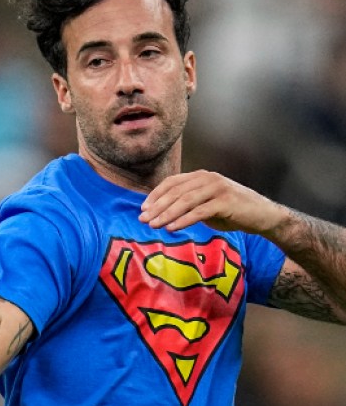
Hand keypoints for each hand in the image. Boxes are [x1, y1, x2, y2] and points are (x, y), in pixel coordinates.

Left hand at [139, 170, 289, 235]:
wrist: (263, 216)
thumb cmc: (232, 211)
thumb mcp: (205, 204)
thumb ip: (187, 204)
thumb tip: (160, 213)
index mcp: (201, 176)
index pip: (172, 182)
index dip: (155, 195)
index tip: (143, 210)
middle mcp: (208, 178)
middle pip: (175, 192)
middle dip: (157, 207)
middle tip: (143, 220)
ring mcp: (218, 188)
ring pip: (185, 201)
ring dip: (167, 214)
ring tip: (154, 225)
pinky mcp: (226, 202)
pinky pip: (199, 211)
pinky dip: (183, 220)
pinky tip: (172, 228)